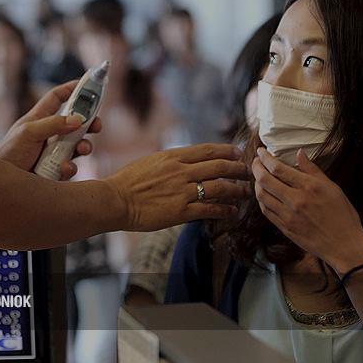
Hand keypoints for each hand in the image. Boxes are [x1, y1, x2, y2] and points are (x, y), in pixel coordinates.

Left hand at [0, 81, 101, 179]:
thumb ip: (53, 124)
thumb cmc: (8, 153)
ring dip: (85, 146)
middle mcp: (48, 134)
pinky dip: (70, 167)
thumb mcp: (28, 133)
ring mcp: (53, 152)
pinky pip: (70, 166)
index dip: (71, 89)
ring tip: (83, 149)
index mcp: (39, 119)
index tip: (88, 83)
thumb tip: (78, 119)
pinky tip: (62, 169)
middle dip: (89, 122)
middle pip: (75, 122)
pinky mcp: (55, 170)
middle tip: (97, 125)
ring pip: (78, 146)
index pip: (57, 98)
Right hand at [104, 144, 251, 231]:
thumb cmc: (128, 181)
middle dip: (238, 169)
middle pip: (219, 166)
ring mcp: (182, 191)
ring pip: (220, 187)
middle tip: (247, 172)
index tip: (237, 153)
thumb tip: (186, 160)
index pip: (208, 150)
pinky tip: (232, 212)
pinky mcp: (180, 211)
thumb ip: (171, 161)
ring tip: (245, 192)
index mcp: (173, 157)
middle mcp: (181, 171)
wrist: (115, 200)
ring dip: (236, 190)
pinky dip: (225, 210)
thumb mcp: (151, 161)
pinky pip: (210, 209)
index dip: (227, 151)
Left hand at [251, 148, 362, 273]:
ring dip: (256, 183)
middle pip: (264, 180)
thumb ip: (312, 170)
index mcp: (308, 187)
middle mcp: (295, 200)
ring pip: (262, 196)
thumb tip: (299, 153)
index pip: (278, 168)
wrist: (344, 245)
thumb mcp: (332, 187)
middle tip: (256, 161)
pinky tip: (264, 194)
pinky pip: (266, 211)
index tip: (261, 151)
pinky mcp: (285, 228)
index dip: (265, 158)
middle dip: (256, 167)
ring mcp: (288, 216)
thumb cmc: (342, 215)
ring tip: (259, 176)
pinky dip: (261, 199)